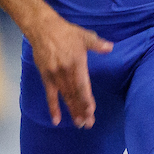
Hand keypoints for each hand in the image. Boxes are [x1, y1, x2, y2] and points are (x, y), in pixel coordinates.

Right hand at [28, 11, 112, 127]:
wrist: (42, 29)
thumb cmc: (66, 32)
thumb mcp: (84, 35)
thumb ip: (97, 44)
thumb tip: (110, 48)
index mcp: (77, 64)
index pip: (82, 86)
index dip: (86, 100)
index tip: (91, 112)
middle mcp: (65, 73)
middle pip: (75, 95)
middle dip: (82, 111)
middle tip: (87, 124)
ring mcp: (55, 76)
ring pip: (65, 97)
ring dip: (72, 111)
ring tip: (78, 124)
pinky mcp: (46, 77)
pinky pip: (50, 95)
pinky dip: (53, 108)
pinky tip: (56, 120)